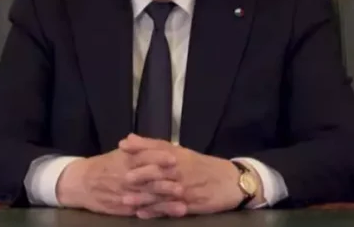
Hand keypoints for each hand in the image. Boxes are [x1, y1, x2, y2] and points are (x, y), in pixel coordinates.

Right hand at [55, 146, 185, 216]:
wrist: (81, 183)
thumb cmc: (105, 165)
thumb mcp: (120, 154)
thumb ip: (139, 148)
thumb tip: (160, 143)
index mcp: (126, 160)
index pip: (144, 157)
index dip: (159, 158)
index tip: (174, 159)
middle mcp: (126, 177)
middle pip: (147, 180)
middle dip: (164, 182)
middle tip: (182, 184)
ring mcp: (125, 195)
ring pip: (147, 198)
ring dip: (164, 201)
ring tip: (181, 204)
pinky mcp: (125, 209)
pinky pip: (142, 211)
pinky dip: (155, 213)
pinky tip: (168, 214)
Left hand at [119, 134, 245, 217]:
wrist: (230, 181)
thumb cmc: (201, 166)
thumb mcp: (180, 152)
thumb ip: (155, 146)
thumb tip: (129, 138)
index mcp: (179, 154)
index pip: (158, 147)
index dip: (140, 146)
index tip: (122, 146)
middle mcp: (181, 169)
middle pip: (160, 170)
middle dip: (141, 173)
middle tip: (123, 177)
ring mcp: (186, 188)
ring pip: (162, 192)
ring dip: (144, 197)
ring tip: (126, 201)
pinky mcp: (190, 204)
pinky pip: (170, 208)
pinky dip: (156, 212)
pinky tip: (142, 214)